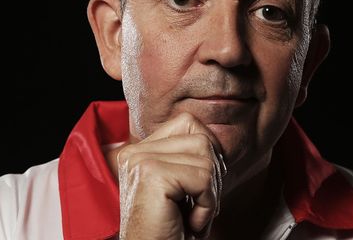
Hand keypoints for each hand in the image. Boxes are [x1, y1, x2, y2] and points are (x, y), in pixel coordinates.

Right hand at [116, 112, 226, 239]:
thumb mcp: (183, 188)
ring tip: (190, 216)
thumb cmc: (171, 233)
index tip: (197, 190)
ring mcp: (140, 161)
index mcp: (138, 150)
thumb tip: (218, 139)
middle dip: (211, 177)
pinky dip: (206, 206)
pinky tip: (188, 223)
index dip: (207, 155)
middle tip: (195, 209)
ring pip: (206, 156)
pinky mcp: (152, 175)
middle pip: (201, 138)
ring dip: (209, 194)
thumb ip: (191, 158)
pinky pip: (203, 178)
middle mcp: (134, 151)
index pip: (188, 123)